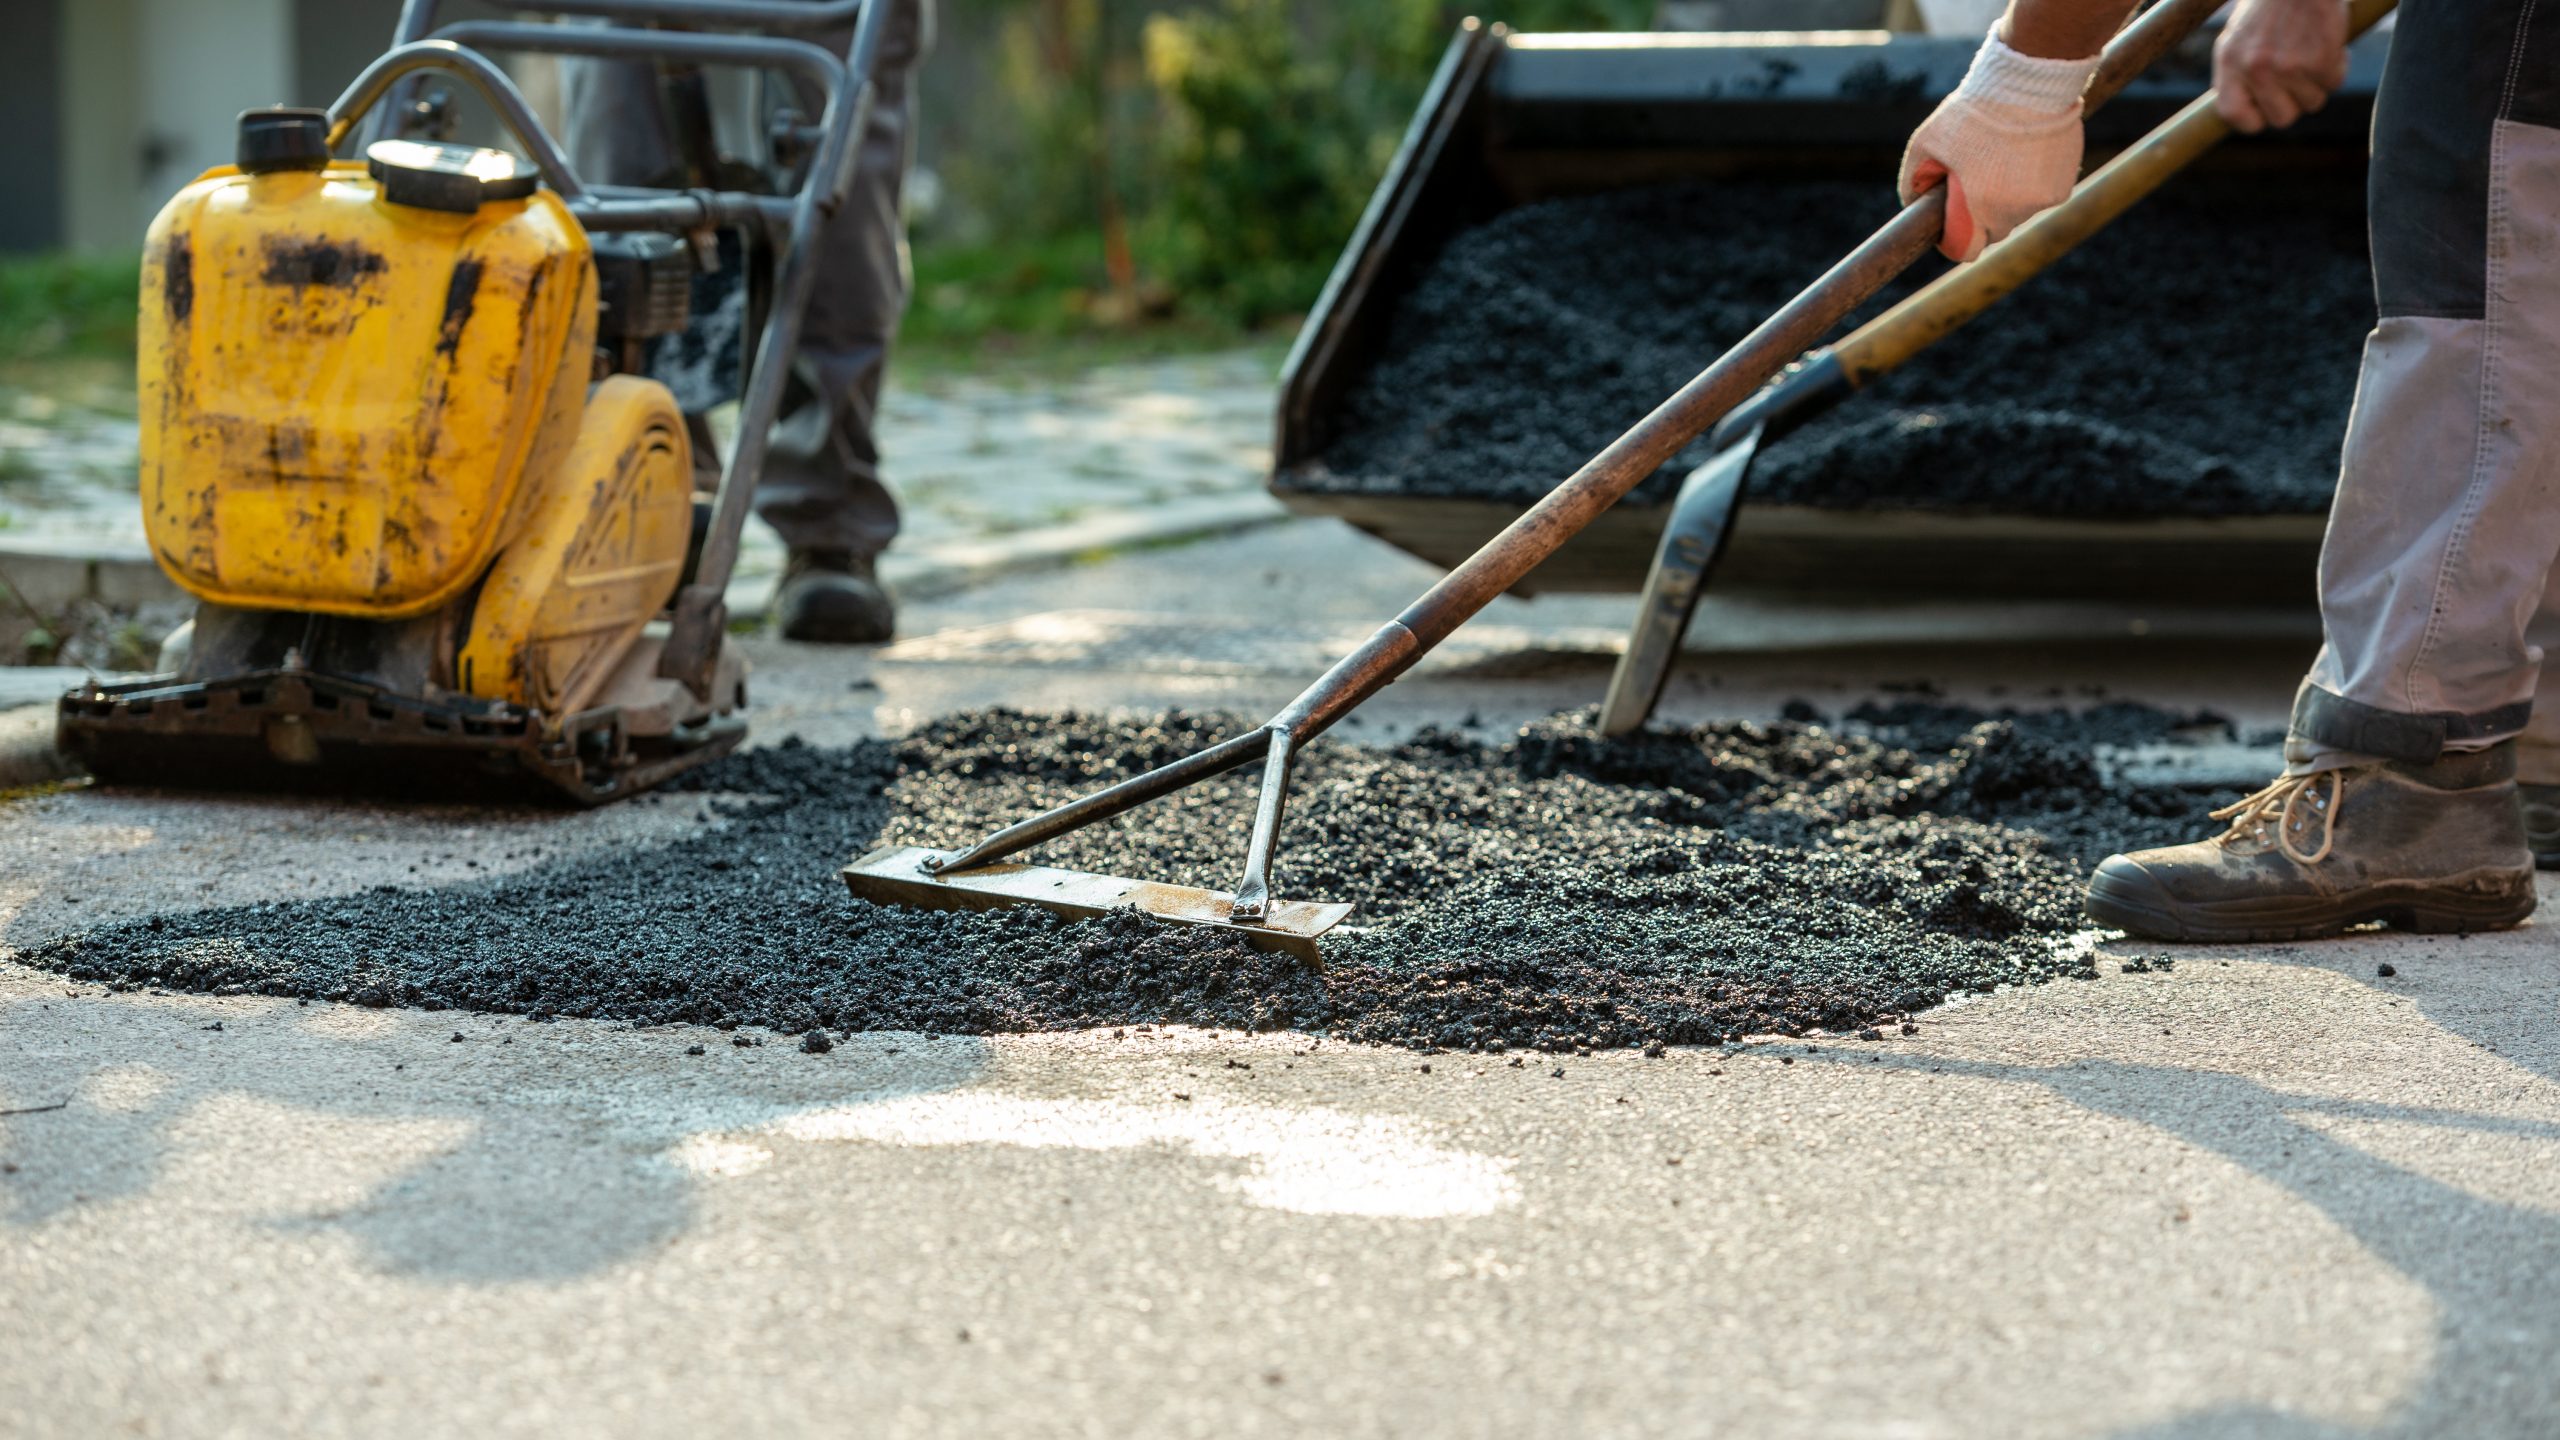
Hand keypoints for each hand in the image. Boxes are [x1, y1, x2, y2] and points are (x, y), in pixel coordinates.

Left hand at [1897, 34, 2097, 262]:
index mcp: (1979, 207)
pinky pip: (2040, 197)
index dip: (1954, 239)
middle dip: (1981, 216)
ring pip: (2018, 213)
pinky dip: (2032, 185)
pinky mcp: (2063, 187)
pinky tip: (2025, 156)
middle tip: (1976, 183)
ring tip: (2001, 162)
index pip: (1966, 249)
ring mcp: (2041, 201)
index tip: (1950, 222)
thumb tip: (1912, 204)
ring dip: (2008, 199)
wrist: (2030, 83)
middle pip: (1993, 231)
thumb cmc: (1974, 112)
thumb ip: (1913, 180)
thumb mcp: (1927, 142)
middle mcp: (2013, 211)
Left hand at [2214, 0, 2350, 132]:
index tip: (2266, 110)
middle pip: (2281, 118)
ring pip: (2312, 103)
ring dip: (2317, 83)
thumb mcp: (2238, 38)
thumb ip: (2236, 75)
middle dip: (2294, 102)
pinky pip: (2334, 83)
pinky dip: (2336, 67)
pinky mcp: (2320, 60)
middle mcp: (2255, 69)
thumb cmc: (2270, 5)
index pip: (2235, 115)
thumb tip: (2244, 113)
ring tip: (2310, 52)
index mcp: (2230, 62)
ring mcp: (2288, 66)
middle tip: (2297, 79)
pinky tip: (2327, 45)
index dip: (2255, 119)